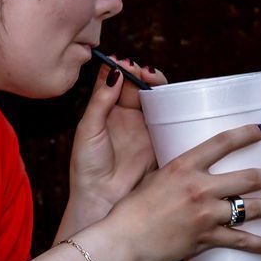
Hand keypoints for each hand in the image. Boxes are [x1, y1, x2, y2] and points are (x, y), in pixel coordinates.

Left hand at [60, 58, 166, 238]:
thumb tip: (114, 72)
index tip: (122, 62)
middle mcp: (127, 116)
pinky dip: (173, 104)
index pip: (115, 81)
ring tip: (151, 77)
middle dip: (140, 73)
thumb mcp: (88, 130)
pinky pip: (170, 118)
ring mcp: (145, 127)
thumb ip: (100, 101)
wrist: (102, 198)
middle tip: (140, 70)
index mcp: (106, 111)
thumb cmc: (88, 167)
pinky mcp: (160, 139)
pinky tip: (170, 96)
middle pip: (138, 86)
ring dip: (155, 84)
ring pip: (155, 98)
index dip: (120, 68)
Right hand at [98, 124, 260, 260]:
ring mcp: (205, 214)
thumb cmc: (134, 207)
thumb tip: (196, 167)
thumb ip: (180, 171)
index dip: (247, 133)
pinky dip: (259, 244)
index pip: (223, 142)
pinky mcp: (206, 238)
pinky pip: (240, 240)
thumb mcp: (156, 176)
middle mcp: (199, 187)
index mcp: (184, 166)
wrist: (125, 239)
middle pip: (247, 177)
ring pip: (249, 209)